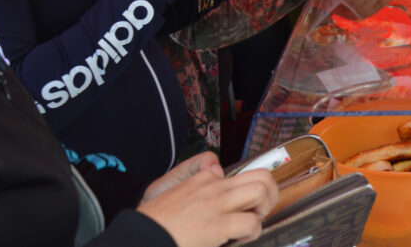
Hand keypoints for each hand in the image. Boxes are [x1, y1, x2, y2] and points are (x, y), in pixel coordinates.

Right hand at [137, 160, 278, 246]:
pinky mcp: (219, 224)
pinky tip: (240, 239)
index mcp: (202, 177)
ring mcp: (218, 203)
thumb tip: (214, 172)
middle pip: (260, 175)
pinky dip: (253, 232)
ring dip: (265, 207)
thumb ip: (192, 180)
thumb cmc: (154, 221)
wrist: (140, 236)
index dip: (247, 189)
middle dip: (270, 192)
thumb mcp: (170, 190)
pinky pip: (251, 223)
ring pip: (261, 190)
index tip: (244, 203)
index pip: (237, 172)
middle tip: (261, 209)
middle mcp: (214, 185)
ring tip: (254, 220)